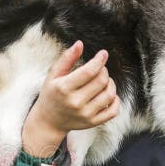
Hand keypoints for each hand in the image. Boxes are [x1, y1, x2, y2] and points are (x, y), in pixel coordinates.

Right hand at [21, 41, 118, 157]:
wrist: (49, 121)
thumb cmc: (51, 94)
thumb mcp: (53, 75)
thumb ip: (66, 59)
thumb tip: (80, 43)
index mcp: (64, 88)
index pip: (89, 72)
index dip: (99, 60)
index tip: (103, 53)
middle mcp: (75, 103)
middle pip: (101, 81)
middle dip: (103, 71)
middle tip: (99, 69)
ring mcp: (85, 114)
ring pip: (110, 94)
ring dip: (110, 84)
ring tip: (104, 81)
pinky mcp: (92, 122)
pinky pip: (113, 110)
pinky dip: (116, 100)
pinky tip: (108, 94)